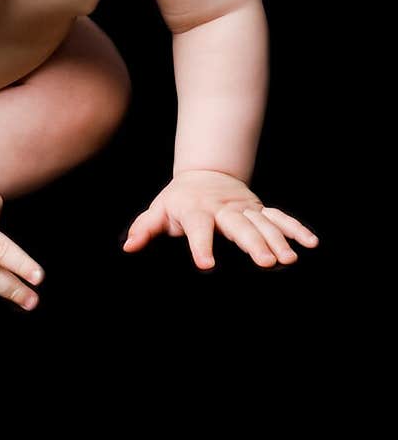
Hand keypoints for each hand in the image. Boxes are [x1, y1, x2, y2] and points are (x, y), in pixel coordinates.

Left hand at [122, 169, 319, 269]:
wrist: (204, 174)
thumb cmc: (178, 201)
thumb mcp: (158, 211)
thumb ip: (144, 229)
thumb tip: (128, 247)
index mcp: (196, 209)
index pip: (198, 227)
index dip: (201, 245)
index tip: (206, 265)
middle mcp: (223, 209)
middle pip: (238, 226)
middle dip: (252, 243)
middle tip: (264, 264)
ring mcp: (245, 208)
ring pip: (263, 224)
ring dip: (278, 240)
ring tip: (289, 260)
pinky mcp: (259, 209)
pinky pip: (280, 217)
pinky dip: (295, 229)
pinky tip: (311, 243)